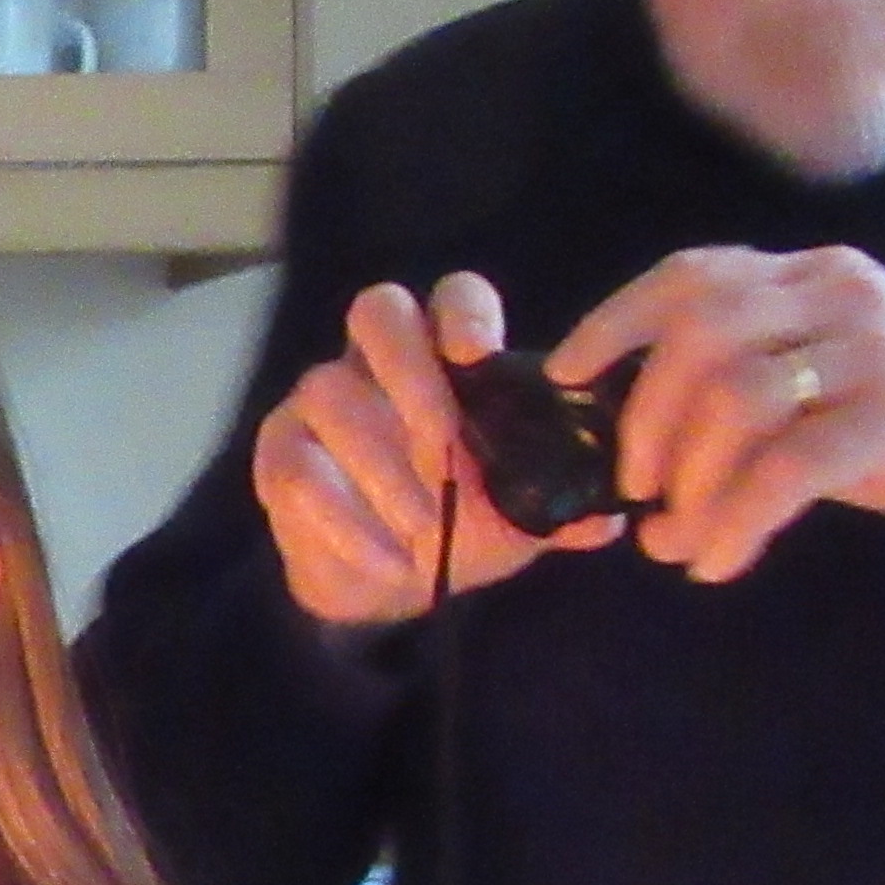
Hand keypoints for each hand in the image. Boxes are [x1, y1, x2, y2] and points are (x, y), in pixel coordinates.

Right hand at [248, 273, 622, 627]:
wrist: (387, 585)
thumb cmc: (458, 527)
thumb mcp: (520, 520)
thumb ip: (560, 509)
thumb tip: (606, 518)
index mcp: (443, 361)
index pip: (450, 299)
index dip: (462, 313)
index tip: (479, 354)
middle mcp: (376, 364)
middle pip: (377, 312)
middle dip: (410, 369)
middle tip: (443, 441)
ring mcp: (317, 406)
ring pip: (329, 393)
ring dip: (382, 465)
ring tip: (426, 527)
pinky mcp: (279, 458)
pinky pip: (300, 473)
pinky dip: (349, 522)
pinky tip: (392, 560)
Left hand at [552, 243, 884, 586]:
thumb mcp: (822, 388)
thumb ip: (737, 391)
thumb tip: (625, 451)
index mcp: (812, 275)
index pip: (693, 274)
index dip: (615, 320)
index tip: (565, 375)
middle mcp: (843, 292)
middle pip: (701, 335)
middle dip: (645, 418)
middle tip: (634, 489)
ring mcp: (880, 348)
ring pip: (738, 401)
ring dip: (688, 482)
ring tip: (677, 538)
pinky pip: (789, 469)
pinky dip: (737, 521)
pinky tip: (719, 562)